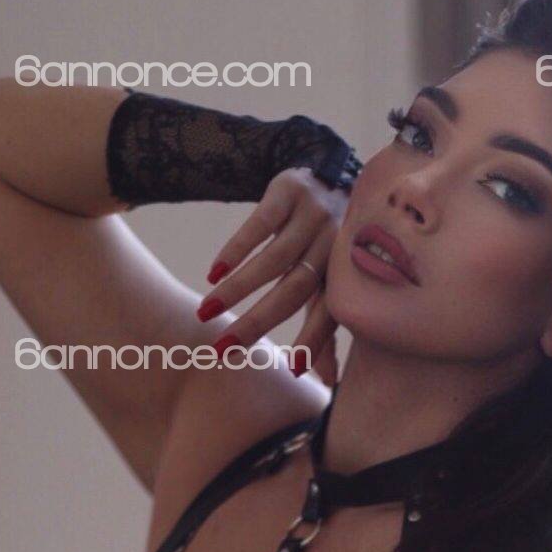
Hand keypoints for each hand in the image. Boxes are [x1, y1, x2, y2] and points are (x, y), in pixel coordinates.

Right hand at [198, 166, 351, 385]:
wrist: (329, 169)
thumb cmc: (328, 242)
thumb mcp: (332, 280)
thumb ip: (327, 328)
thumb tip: (327, 382)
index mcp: (344, 273)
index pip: (329, 313)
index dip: (314, 341)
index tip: (294, 372)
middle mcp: (332, 245)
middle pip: (294, 290)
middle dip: (258, 322)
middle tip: (224, 348)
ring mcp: (312, 216)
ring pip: (274, 259)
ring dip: (237, 289)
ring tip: (206, 312)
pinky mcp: (289, 189)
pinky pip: (260, 222)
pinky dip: (236, 249)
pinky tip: (215, 271)